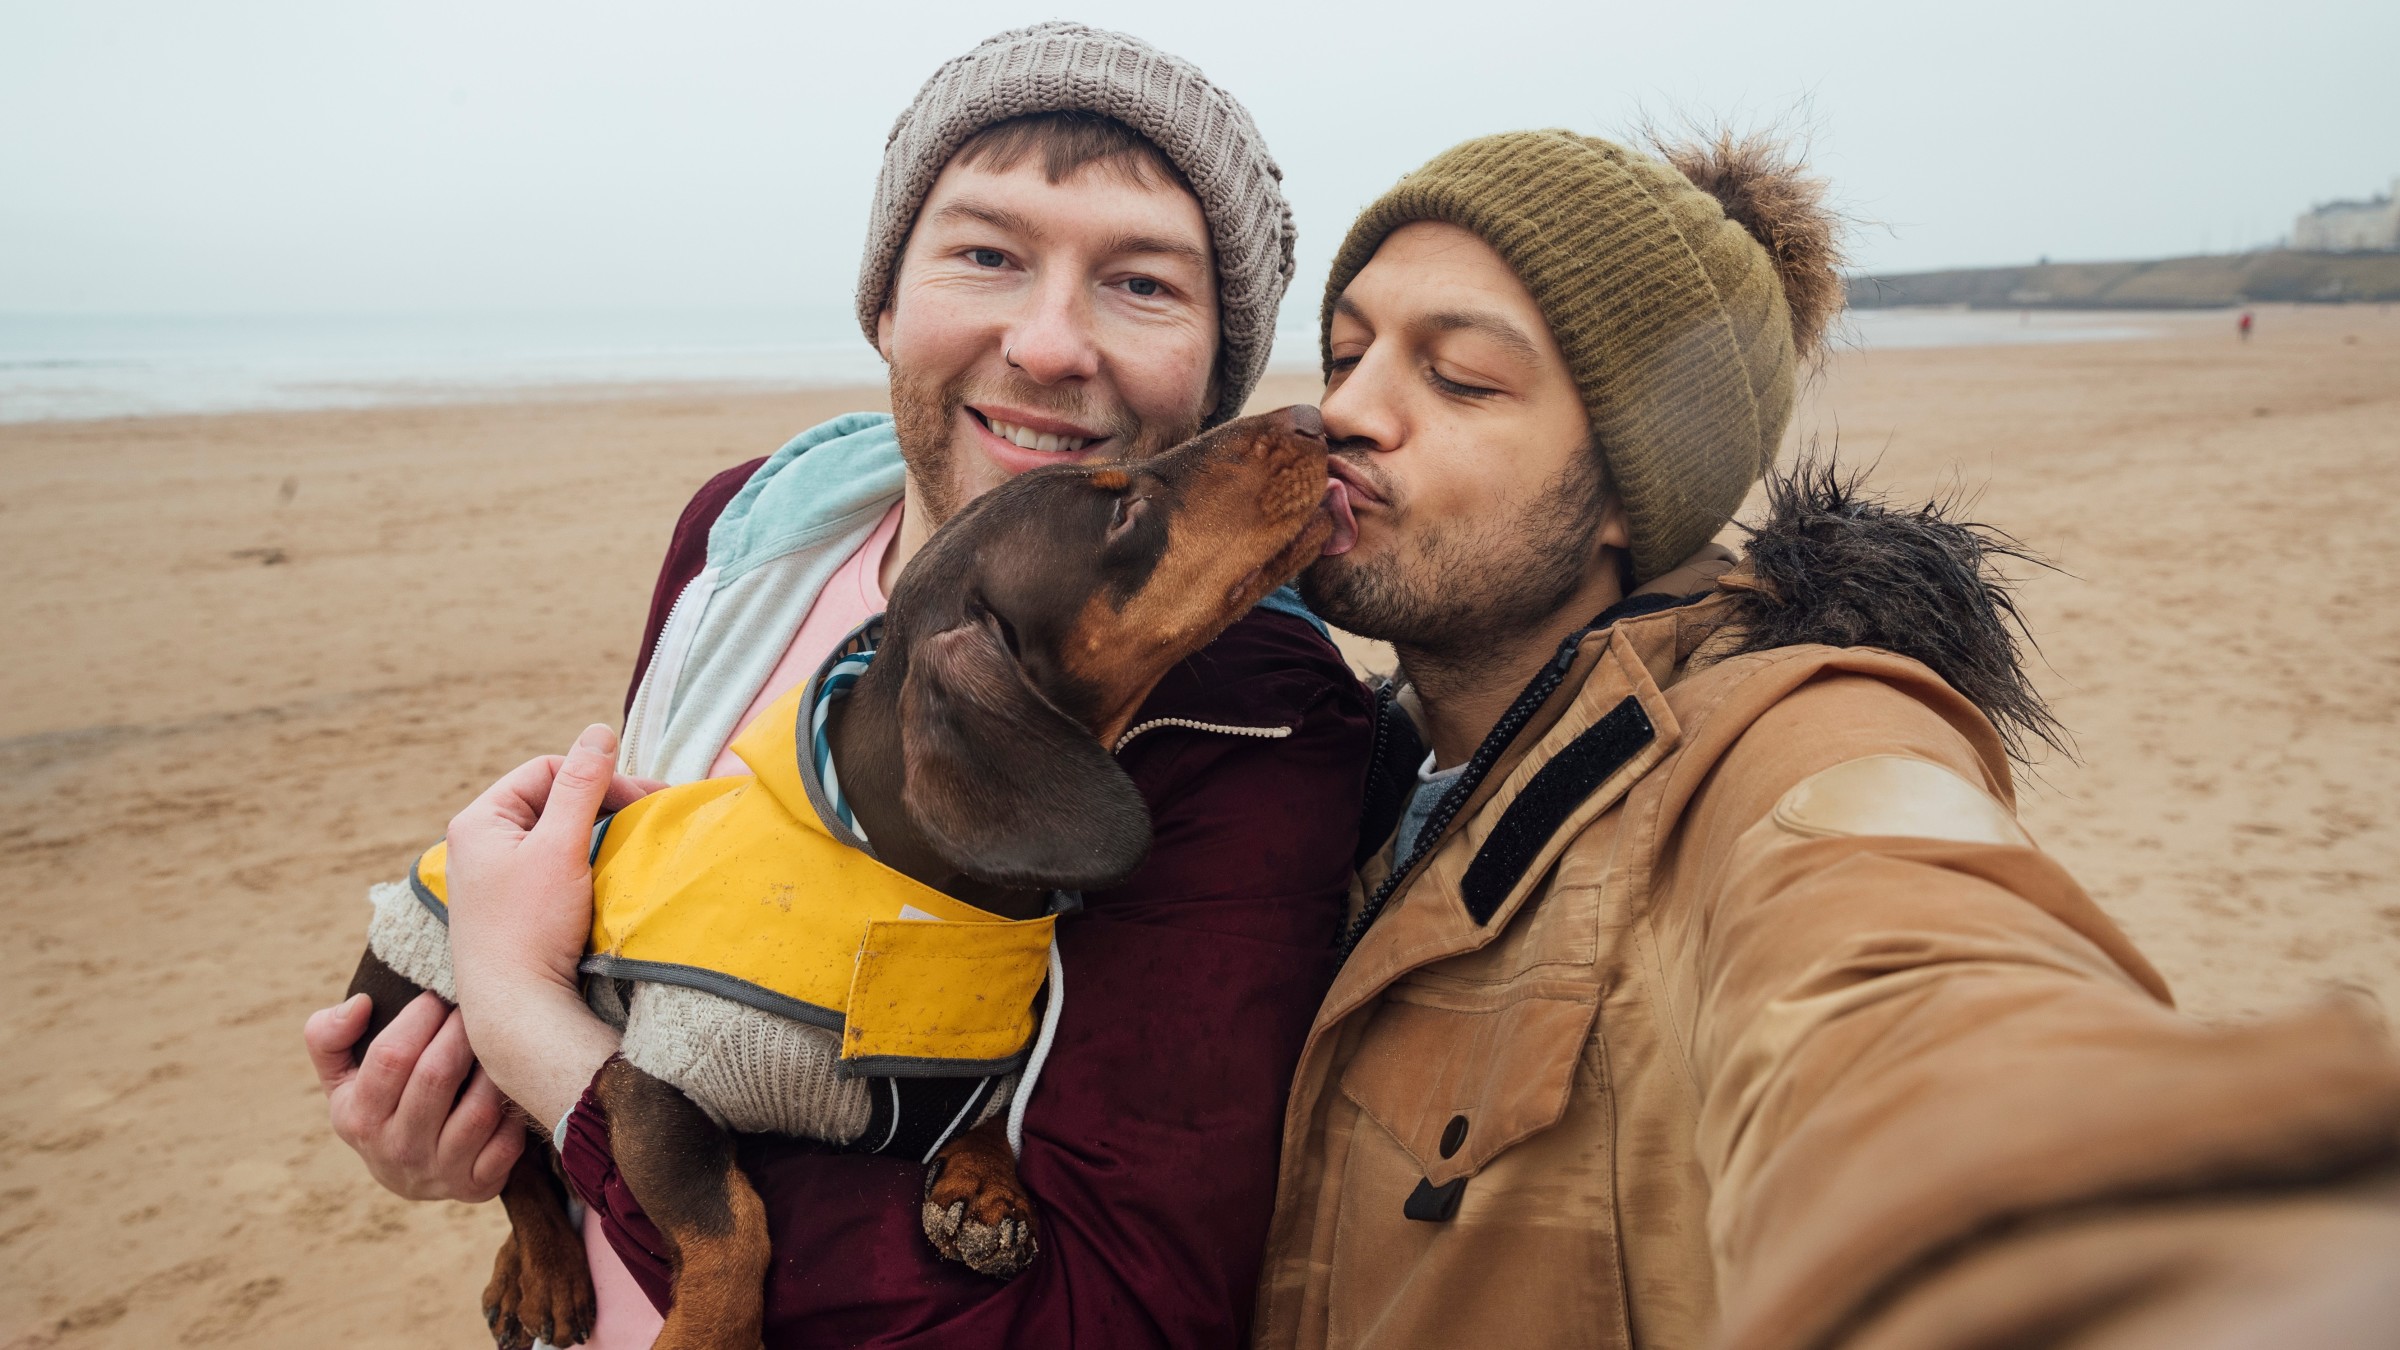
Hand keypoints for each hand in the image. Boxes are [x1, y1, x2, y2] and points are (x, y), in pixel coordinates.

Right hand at [303, 989, 523, 1201]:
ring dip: (494, 1068)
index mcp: (357, 1118)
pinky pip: (508, 1142)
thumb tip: (359, 1005)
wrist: (403, 1176)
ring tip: (498, 1042)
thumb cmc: (376, 1106)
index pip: (391, 1056)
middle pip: (437, 1076)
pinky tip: (511, 1089)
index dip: (420, 1017)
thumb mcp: (339, 1078)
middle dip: (461, 1032)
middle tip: (475, 1008)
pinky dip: (515, 1112)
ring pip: (479, 1109)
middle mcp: (396, 1150)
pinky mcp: (477, 1187)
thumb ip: (327, 1036)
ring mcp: (439, 1172)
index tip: (438, 996)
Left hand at [446, 724, 660, 1129]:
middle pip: (551, 801)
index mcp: (479, 820)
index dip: (596, 778)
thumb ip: (582, 786)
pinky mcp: (512, 908)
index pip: (547, 770)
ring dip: (595, 835)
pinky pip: (552, 867)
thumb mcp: (561, 846)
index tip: (641, 801)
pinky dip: (583, 865)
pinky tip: (608, 879)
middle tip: (647, 818)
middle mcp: (480, 844)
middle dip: (600, 806)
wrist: (515, 1009)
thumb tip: (600, 732)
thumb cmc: (530, 927)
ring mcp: (494, 878)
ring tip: (630, 848)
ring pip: (555, 835)